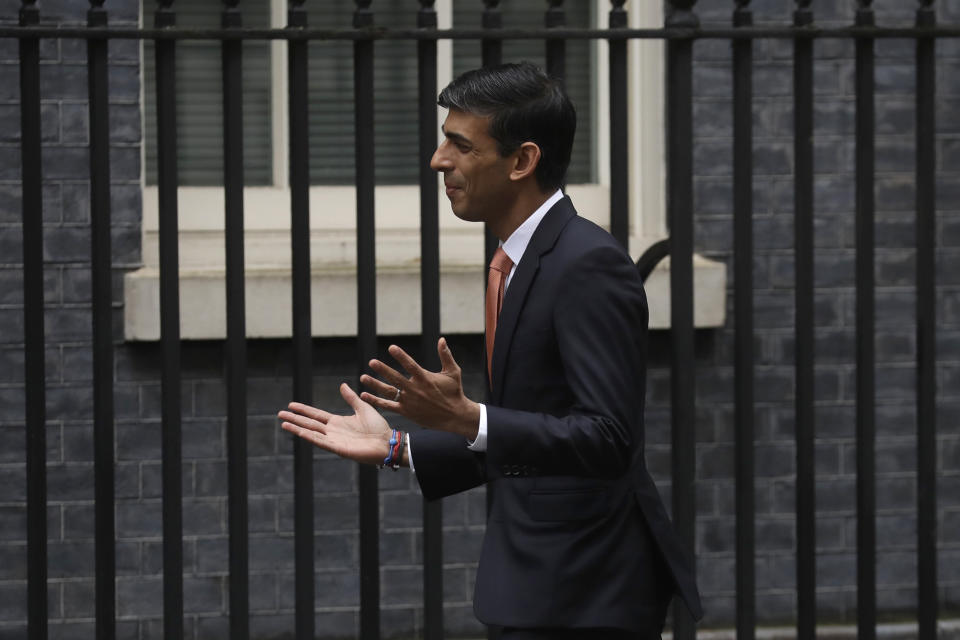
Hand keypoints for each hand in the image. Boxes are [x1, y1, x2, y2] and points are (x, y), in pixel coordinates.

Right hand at [278, 383, 393, 466]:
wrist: (387, 441)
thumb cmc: (378, 427)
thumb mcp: (363, 408)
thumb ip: (351, 398)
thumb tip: (342, 385)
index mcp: (338, 422)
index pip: (316, 415)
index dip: (304, 410)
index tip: (291, 405)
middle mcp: (333, 431)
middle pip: (310, 423)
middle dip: (295, 419)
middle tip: (280, 414)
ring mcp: (335, 440)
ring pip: (312, 433)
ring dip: (297, 428)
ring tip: (284, 423)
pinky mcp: (339, 449)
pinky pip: (321, 442)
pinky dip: (310, 437)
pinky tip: (299, 432)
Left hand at [360, 337, 480, 439]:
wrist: (455, 416)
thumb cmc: (454, 392)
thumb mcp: (453, 372)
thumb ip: (445, 355)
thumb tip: (441, 339)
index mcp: (425, 378)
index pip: (410, 365)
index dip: (401, 356)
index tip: (391, 347)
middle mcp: (415, 390)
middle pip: (395, 378)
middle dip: (383, 370)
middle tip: (372, 362)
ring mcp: (409, 402)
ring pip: (389, 392)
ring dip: (375, 385)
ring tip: (363, 377)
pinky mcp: (406, 412)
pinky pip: (388, 406)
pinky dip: (376, 401)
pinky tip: (365, 395)